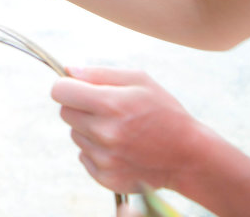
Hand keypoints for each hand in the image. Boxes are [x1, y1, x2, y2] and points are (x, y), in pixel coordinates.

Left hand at [51, 67, 201, 193]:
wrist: (190, 157)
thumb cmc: (164, 112)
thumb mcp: (139, 80)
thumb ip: (99, 73)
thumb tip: (68, 71)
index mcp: (111, 104)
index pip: (59, 91)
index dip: (67, 86)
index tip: (79, 88)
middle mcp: (105, 133)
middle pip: (64, 112)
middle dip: (79, 107)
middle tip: (106, 110)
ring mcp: (105, 158)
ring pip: (75, 134)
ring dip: (89, 130)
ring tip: (118, 130)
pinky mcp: (107, 177)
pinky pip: (84, 156)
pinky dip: (96, 151)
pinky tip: (120, 149)